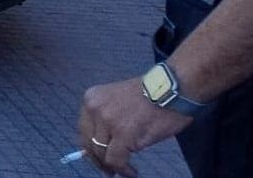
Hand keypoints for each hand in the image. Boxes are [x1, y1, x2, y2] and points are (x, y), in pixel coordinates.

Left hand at [77, 76, 194, 175]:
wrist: (173, 88)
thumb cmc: (152, 94)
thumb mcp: (118, 101)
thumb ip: (107, 118)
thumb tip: (102, 145)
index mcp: (92, 99)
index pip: (84, 130)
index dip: (91, 149)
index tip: (99, 159)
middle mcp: (94, 108)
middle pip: (89, 143)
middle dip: (99, 160)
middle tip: (110, 170)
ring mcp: (107, 121)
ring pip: (102, 154)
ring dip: (113, 166)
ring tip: (124, 171)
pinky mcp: (124, 134)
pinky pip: (116, 160)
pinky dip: (124, 170)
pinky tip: (132, 172)